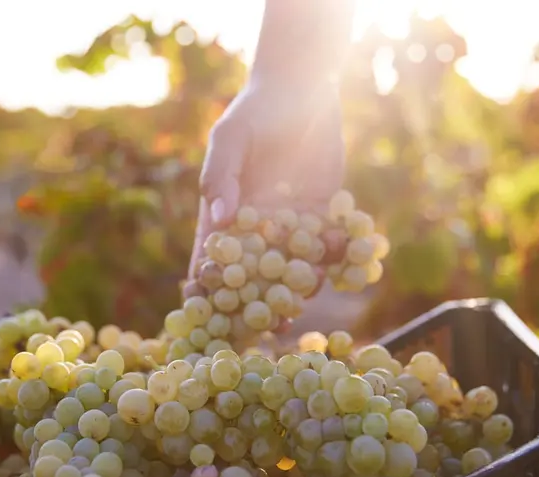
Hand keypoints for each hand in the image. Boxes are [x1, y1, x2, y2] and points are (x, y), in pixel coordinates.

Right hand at [187, 79, 344, 293]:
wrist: (302, 89)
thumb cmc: (256, 109)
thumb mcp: (231, 138)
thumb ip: (222, 176)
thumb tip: (220, 219)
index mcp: (226, 210)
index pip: (213, 253)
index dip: (206, 281)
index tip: (199, 307)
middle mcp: (257, 223)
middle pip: (252, 271)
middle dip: (252, 299)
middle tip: (257, 325)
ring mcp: (291, 221)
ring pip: (292, 264)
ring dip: (295, 287)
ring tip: (298, 308)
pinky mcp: (324, 212)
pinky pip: (327, 242)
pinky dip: (333, 258)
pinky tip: (338, 271)